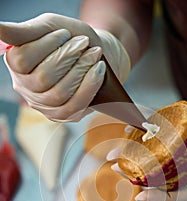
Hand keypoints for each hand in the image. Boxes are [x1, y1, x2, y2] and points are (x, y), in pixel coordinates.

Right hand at [0, 13, 129, 121]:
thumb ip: (27, 31)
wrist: (94, 52)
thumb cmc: (70, 38)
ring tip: (94, 54)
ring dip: (80, 71)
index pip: (21, 60)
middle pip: (42, 79)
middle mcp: (26, 88)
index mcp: (17, 66)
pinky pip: (74, 106)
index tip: (64, 33)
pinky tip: (98, 70)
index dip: (45, 46)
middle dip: (66, 58)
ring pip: (58, 94)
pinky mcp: (63, 115)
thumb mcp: (49, 27)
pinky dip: (89, 86)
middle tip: (83, 43)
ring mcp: (44, 105)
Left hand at [107, 83, 186, 200]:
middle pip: (164, 175)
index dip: (162, 197)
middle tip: (117, 169)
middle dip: (139, 175)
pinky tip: (129, 127)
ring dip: (135, 154)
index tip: (140, 196)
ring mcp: (185, 144)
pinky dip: (144, 130)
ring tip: (114, 153)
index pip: (184, 190)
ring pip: (157, 155)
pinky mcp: (180, 128)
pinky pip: (159, 133)